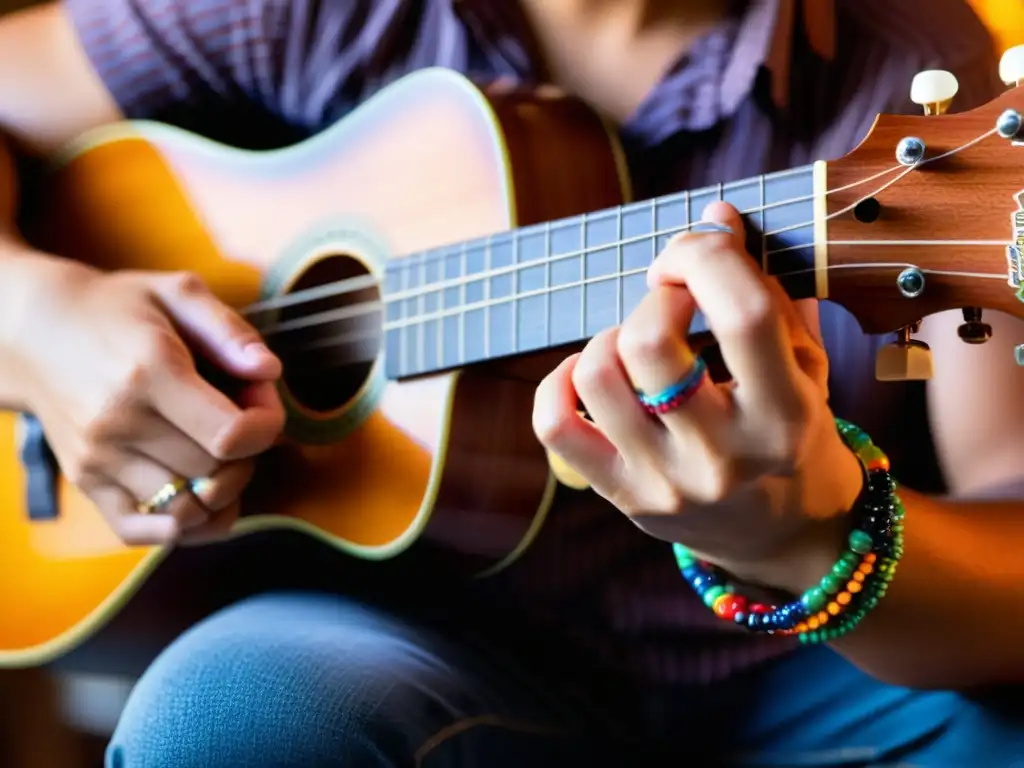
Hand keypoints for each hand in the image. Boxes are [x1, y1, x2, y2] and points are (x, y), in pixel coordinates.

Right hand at [13, 258, 284, 546]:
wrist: (34, 329)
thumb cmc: (119, 309)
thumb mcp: (177, 292)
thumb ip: (230, 330)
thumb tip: (270, 372)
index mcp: (149, 372)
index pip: (230, 436)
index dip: (266, 427)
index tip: (262, 403)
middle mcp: (119, 422)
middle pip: (215, 472)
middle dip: (249, 452)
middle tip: (241, 419)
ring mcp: (97, 458)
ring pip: (187, 508)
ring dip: (222, 488)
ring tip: (218, 451)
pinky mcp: (85, 481)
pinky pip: (140, 532)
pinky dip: (182, 527)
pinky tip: (199, 496)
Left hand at [533, 202, 862, 585]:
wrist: (786, 540)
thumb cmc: (798, 442)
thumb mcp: (807, 372)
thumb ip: (767, 295)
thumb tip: (716, 218)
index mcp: (783, 419)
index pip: (742, 316)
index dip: (708, 257)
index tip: (700, 249)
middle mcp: (721, 458)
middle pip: (651, 341)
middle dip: (658, 293)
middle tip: (674, 295)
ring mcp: (664, 483)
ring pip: (598, 375)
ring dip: (613, 335)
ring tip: (641, 344)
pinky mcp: (622, 496)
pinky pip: (555, 425)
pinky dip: (561, 380)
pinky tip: (590, 372)